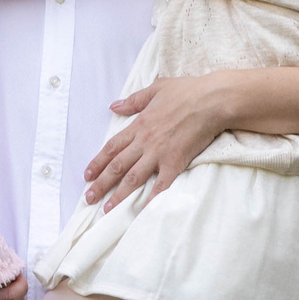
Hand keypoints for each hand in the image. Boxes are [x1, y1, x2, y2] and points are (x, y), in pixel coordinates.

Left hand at [85, 73, 236, 209]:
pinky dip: (151, 199)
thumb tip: (113, 105)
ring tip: (107, 209)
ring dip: (119, 195)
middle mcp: (144, 142)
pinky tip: (141, 211)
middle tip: (89, 198)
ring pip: (134, 178)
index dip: (98, 162)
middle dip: (101, 184)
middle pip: (117, 166)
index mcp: (139, 125)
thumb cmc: (186, 91)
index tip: (87, 175)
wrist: (211, 101)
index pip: (112, 147)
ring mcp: (159, 154)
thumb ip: (133, 100)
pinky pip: (161, 185)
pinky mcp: (176, 162)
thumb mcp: (156, 89)